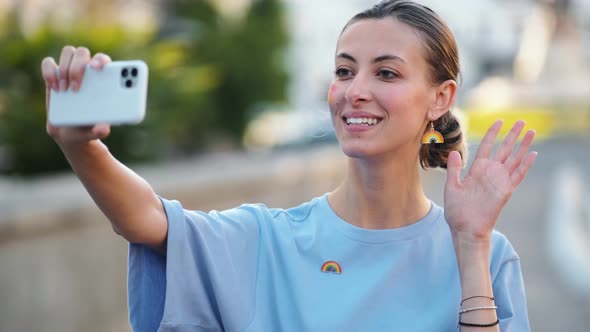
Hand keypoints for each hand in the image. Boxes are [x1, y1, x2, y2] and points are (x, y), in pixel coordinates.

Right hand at [41, 46, 111, 147]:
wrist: (70, 132)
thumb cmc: (88, 128)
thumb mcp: (95, 131)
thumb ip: (100, 130)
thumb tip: (104, 128)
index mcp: (103, 79)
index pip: (103, 60)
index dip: (100, 60)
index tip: (97, 69)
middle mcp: (87, 70)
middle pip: (83, 53)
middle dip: (78, 67)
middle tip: (75, 88)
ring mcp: (69, 70)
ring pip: (68, 53)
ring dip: (65, 68)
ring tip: (64, 90)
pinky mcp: (54, 75)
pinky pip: (49, 63)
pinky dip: (49, 72)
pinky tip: (54, 88)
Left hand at [444, 120, 536, 240]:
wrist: (465, 228)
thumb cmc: (456, 210)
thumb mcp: (452, 186)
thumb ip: (455, 169)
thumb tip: (454, 152)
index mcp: (476, 170)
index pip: (486, 146)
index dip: (492, 133)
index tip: (498, 121)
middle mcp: (490, 173)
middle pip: (504, 149)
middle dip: (512, 135)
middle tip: (521, 120)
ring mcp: (499, 181)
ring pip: (514, 159)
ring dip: (523, 145)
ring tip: (531, 132)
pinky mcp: (506, 191)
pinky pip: (518, 175)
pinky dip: (526, 165)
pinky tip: (533, 153)